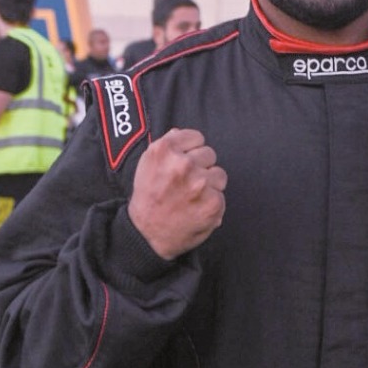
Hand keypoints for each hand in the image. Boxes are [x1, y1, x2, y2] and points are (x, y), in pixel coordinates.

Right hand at [128, 128, 226, 259]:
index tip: (182, 163)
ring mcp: (200, 184)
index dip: (191, 151)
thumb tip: (180, 132)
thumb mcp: (147, 164)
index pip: (196, 137)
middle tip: (185, 184)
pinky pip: (221, 194)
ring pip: (219, 174)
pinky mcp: (213, 203)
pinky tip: (196, 209)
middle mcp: (183, 164)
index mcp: (164, 150)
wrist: (146, 235)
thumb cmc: (148, 199)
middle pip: (209, 154)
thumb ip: (166, 146)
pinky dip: (212, 202)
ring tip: (192, 197)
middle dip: (200, 167)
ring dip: (209, 184)